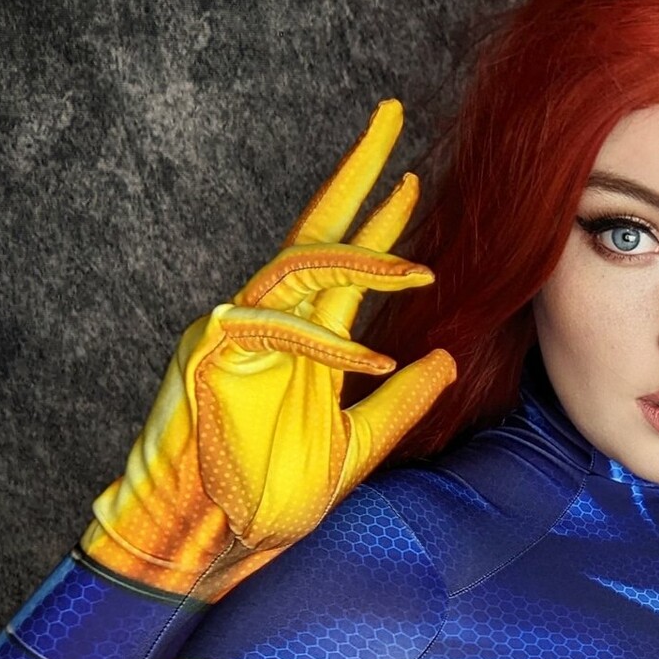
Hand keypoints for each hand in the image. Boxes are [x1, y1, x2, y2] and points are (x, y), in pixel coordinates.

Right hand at [81, 100, 454, 601]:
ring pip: (299, 265)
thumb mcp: (356, 449)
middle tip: (391, 117)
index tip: (415, 177)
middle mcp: (272, 324)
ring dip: (361, 253)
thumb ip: (401, 404)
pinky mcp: (210, 354)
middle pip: (316, 230)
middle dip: (355, 173)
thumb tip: (447, 358)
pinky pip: (270, 323)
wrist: (214, 542)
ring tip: (419, 246)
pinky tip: (371, 355)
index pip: (344, 262)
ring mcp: (237, 332)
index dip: (379, 219)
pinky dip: (323, 338)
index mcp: (304, 340)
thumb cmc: (270, 499)